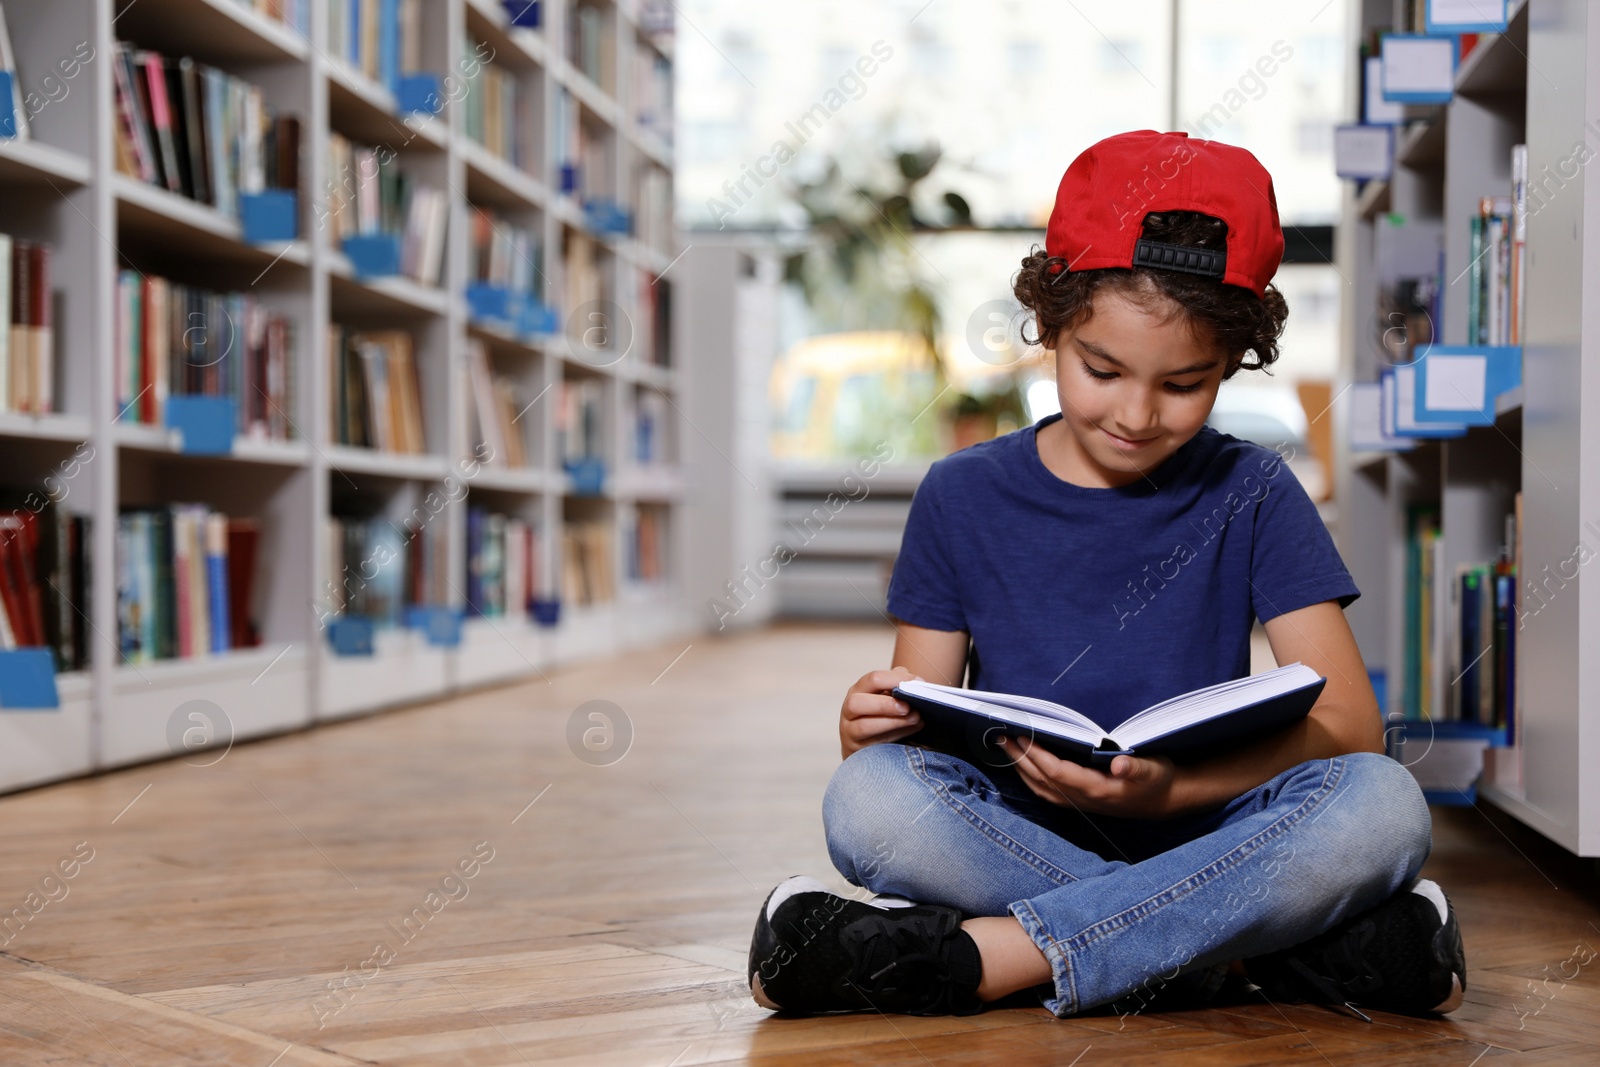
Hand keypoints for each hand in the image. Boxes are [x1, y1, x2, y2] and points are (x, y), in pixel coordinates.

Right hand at [840, 667, 924, 757]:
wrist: (869, 744)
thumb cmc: (882, 714)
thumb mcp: (887, 696)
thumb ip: (897, 685)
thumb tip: (914, 683)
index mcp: (858, 690)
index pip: (872, 680)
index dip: (896, 680)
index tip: (918, 683)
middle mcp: (849, 710)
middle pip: (856, 703)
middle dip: (884, 704)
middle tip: (908, 706)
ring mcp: (849, 731)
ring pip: (864, 726)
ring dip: (892, 722)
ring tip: (915, 718)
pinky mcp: (856, 749)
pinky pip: (873, 744)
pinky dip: (895, 736)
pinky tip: (912, 729)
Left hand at [999, 737, 1178, 818]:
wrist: (1165, 800)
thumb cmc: (1157, 779)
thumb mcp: (1152, 769)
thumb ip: (1134, 767)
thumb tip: (1119, 763)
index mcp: (1097, 789)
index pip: (1057, 773)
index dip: (1036, 755)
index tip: (1020, 737)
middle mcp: (1083, 799)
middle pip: (1042, 780)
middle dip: (1019, 759)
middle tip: (1000, 737)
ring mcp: (1080, 803)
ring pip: (1041, 788)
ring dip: (1021, 769)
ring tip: (1005, 748)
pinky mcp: (1079, 801)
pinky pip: (1047, 792)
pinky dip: (1031, 778)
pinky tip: (1023, 765)